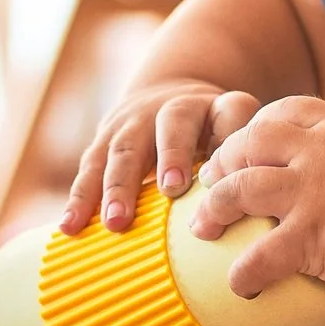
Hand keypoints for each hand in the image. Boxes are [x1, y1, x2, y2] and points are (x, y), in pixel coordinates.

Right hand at [62, 79, 262, 234]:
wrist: (165, 97)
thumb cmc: (211, 133)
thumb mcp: (234, 131)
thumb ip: (244, 154)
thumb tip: (255, 197)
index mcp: (212, 106)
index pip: (228, 111)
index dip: (227, 132)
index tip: (240, 159)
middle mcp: (168, 108)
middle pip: (168, 127)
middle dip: (168, 157)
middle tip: (170, 190)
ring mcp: (131, 122)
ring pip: (122, 149)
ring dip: (116, 186)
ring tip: (115, 223)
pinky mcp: (103, 141)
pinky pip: (89, 168)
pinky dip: (79, 198)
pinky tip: (69, 227)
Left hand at [185, 97, 324, 300]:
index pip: (286, 111)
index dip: (258, 126)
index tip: (247, 144)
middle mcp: (319, 155)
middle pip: (250, 142)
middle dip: (224, 161)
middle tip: (210, 185)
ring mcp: (310, 194)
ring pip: (239, 189)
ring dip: (214, 208)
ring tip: (201, 229)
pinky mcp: (310, 236)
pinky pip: (260, 255)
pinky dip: (244, 272)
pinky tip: (239, 287)